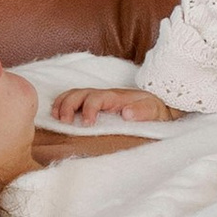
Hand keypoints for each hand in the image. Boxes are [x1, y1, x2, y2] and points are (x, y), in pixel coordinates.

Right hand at [47, 87, 184, 129]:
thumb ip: (143, 111)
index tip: (86, 123)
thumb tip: (126, 113)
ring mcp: (99, 98)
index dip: (88, 109)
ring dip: (62, 103)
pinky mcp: (96, 104)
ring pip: (75, 94)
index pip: (97, 98)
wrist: (160, 105)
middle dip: (68, 105)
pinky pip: (76, 99)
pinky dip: (63, 104)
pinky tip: (58, 116)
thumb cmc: (156, 110)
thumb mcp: (155, 111)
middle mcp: (105, 95)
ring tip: (56, 118)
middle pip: (81, 92)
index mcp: (117, 97)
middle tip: (64, 122)